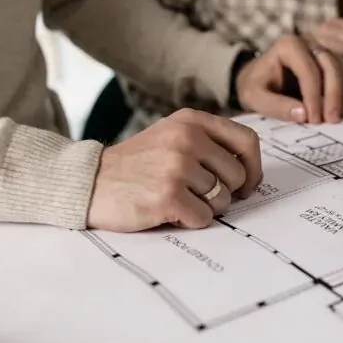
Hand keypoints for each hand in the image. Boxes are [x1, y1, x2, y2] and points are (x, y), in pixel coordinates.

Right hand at [87, 108, 261, 231]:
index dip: (253, 168)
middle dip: (224, 193)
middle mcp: (187, 138)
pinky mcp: (168, 196)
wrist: (89, 182)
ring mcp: (177, 167)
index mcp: (191, 121)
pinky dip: (188, 221)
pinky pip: (203, 218)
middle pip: (237, 175)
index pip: (247, 140)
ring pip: (222, 200)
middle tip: (197, 195)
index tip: (246, 185)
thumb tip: (250, 171)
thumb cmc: (136, 165)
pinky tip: (167, 211)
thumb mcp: (171, 136)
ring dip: (204, 208)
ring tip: (176, 200)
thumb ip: (208, 143)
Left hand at [236, 35, 342, 123]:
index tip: (314, 119)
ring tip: (340, 117)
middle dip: (333, 94)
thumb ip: (275, 105)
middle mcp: (309, 43)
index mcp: (289, 45)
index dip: (313, 96)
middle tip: (331, 120)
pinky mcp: (332, 60)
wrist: (259, 78)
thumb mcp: (254, 97)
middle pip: (331, 65)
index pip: (308, 70)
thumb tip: (303, 115)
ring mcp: (323, 50)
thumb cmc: (256, 86)